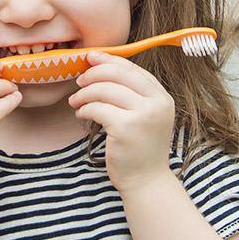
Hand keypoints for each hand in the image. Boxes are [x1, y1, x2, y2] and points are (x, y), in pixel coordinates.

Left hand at [67, 51, 175, 195]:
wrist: (146, 181)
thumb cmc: (139, 147)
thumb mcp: (144, 115)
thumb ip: (131, 93)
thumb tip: (100, 65)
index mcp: (162, 96)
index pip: (132, 68)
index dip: (108, 60)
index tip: (90, 58)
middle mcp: (156, 103)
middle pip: (117, 73)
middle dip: (93, 74)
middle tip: (79, 82)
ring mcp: (143, 115)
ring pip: (104, 90)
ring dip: (84, 94)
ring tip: (76, 102)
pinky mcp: (126, 128)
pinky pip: (97, 108)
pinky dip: (84, 109)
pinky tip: (81, 114)